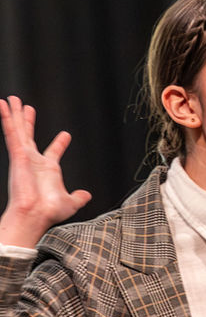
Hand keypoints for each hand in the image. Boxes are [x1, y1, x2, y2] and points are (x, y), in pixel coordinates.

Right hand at [0, 96, 91, 246]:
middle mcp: (33, 162)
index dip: (60, 143)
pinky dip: (7, 119)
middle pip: (29, 136)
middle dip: (27, 122)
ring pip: (18, 131)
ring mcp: (24, 157)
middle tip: (26, 107)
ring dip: (14, 115)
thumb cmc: (47, 212)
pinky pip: (11, 134)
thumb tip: (86, 195)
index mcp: (47, 170)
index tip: (66, 135)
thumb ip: (77, 198)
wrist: (34, 216)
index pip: (53, 152)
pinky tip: (3, 106)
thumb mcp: (69, 203)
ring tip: (12, 100)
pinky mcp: (17, 156)